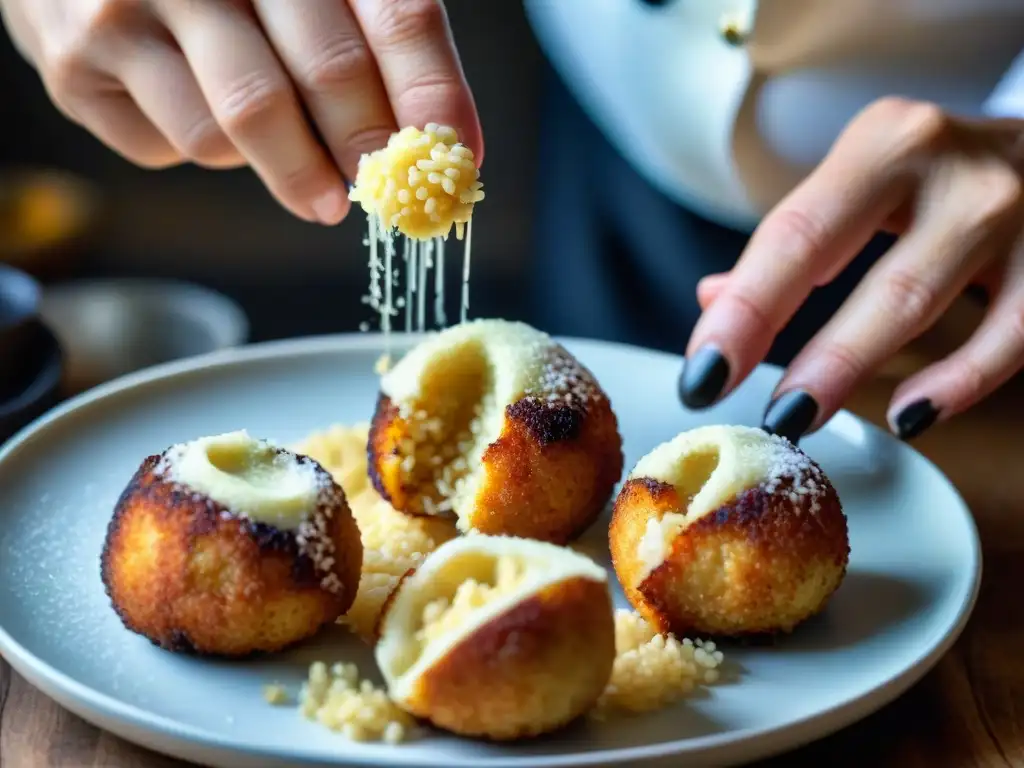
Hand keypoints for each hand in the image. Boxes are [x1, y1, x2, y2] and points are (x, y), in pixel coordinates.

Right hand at [0, 0, 481, 224]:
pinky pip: (177, 147)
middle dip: (368, 149)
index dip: (433, 92)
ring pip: (242, 128)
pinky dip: (204, 152)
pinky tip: (190, 105)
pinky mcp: (77, 63)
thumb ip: (365, 37)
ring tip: (278, 144)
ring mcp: (132, 4)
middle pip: (326, 72)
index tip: (461, 159)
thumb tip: (434, 138)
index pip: (394, 12)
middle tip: (380, 191)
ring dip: (280, 162)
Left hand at [679, 97, 1023, 441]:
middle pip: (863, 275)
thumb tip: (713, 303)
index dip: (745, 312)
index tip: (702, 374)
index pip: (794, 236)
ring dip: (855, 368)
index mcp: (882, 144)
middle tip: (761, 413)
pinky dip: (958, 381)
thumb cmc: (938, 178)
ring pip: (922, 304)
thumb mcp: (866, 184)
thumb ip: (795, 244)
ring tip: (801, 420)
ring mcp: (1010, 212)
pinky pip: (1011, 335)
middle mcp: (947, 167)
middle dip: (807, 354)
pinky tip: (910, 416)